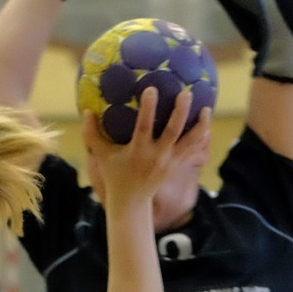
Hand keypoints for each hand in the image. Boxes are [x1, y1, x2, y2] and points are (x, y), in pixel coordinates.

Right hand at [85, 88, 210, 205]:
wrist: (131, 202)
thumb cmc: (115, 175)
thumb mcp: (101, 156)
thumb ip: (92, 134)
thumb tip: (85, 111)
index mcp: (138, 151)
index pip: (144, 127)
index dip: (148, 108)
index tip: (151, 89)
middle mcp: (156, 155)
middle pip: (173, 131)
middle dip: (181, 111)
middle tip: (186, 93)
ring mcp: (170, 161)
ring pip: (190, 141)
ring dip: (200, 124)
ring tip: (206, 107)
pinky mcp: (177, 166)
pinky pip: (195, 150)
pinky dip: (202, 137)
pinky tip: (207, 123)